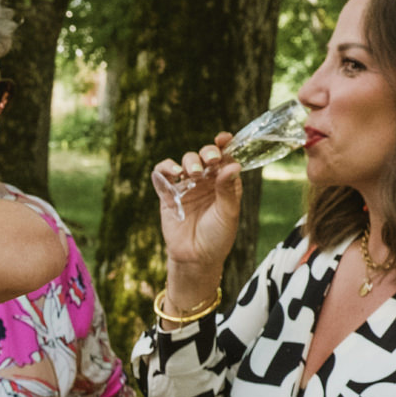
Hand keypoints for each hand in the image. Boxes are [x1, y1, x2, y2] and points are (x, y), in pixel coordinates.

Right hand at [150, 137, 242, 283]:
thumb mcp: (228, 212)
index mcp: (224, 183)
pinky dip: (165, 168)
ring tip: (191, 173)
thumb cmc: (218, 237)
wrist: (195, 258)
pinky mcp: (168, 194)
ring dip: (188, 161)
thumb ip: (228, 189)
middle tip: (209, 160)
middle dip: (207, 152)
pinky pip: (163, 174)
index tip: (223, 138)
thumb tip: (232, 165)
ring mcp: (186, 186)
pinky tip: (173, 173)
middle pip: (205, 155)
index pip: (225, 157)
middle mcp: (206, 181)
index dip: (224, 145)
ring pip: (185, 161)